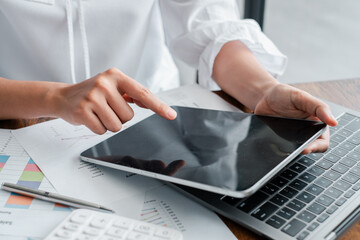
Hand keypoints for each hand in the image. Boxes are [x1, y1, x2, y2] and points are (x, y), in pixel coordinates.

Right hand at [52, 68, 176, 133]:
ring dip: (109, 123)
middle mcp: (105, 83)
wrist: (63, 97)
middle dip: (119, 116)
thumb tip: (152, 103)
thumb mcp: (112, 87)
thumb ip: (131, 93)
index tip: (171, 115)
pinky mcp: (83, 111)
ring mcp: (93, 97)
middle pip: (129, 116)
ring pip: (117, 125)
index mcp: (116, 75)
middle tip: (105, 108)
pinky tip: (89, 118)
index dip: (158, 106)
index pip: (142, 93)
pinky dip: (98, 128)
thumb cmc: (93, 93)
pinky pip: (103, 130)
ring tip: (98, 112)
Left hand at [254, 83, 337, 153]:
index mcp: (316, 123)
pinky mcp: (278, 140)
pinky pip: (281, 149)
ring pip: (294, 151)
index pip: (322, 142)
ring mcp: (291, 138)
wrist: (262, 96)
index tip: (305, 148)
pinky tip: (273, 146)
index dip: (316, 147)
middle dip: (303, 150)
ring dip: (290, 151)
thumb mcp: (301, 97)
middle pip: (309, 148)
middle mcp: (305, 132)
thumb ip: (318, 107)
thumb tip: (334, 122)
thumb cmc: (284, 94)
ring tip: (283, 149)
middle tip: (294, 150)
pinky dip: (278, 150)